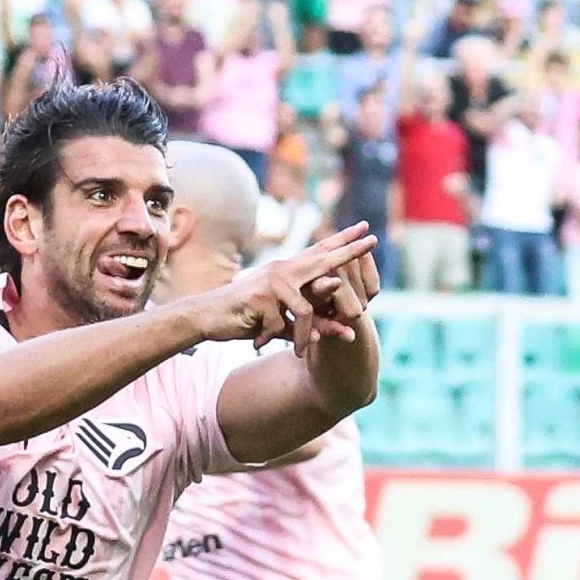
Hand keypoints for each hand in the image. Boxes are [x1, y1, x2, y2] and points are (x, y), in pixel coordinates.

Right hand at [180, 223, 379, 350]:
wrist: (207, 318)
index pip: (319, 252)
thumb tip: (344, 335)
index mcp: (288, 271)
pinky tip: (261, 343)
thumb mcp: (280, 322)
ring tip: (300, 350)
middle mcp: (283, 270)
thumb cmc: (244, 318)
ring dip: (304, 336)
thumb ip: (308, 324)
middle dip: (349, 252)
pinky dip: (277, 338)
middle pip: (323, 261)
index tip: (363, 229)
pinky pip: (284, 324)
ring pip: (306, 310)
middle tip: (372, 239)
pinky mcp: (263, 297)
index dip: (341, 241)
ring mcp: (273, 281)